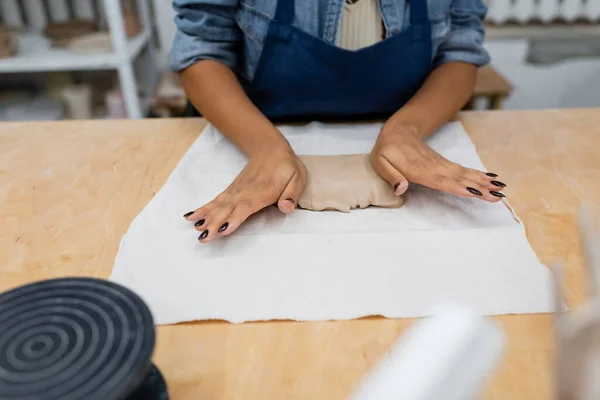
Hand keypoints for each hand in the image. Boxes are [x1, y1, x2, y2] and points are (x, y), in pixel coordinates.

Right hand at [183, 143, 306, 241]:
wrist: (270, 148)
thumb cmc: (286, 166)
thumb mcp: (298, 177)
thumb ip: (291, 194)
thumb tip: (286, 207)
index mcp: (263, 191)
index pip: (247, 206)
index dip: (235, 218)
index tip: (224, 229)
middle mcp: (246, 192)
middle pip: (228, 209)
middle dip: (215, 223)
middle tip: (204, 236)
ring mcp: (236, 191)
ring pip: (219, 205)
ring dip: (206, 217)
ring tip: (195, 229)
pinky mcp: (231, 191)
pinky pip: (215, 201)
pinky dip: (203, 209)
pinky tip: (191, 217)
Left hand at [370, 123, 505, 201]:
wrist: (398, 131)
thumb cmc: (387, 150)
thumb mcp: (380, 163)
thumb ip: (391, 176)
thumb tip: (401, 189)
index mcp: (418, 170)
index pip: (441, 181)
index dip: (458, 187)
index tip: (475, 193)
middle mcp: (434, 167)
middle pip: (459, 179)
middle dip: (479, 188)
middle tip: (498, 195)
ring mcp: (441, 165)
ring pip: (465, 174)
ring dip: (483, 182)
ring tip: (500, 189)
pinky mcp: (444, 164)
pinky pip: (463, 170)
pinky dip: (478, 175)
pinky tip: (490, 179)